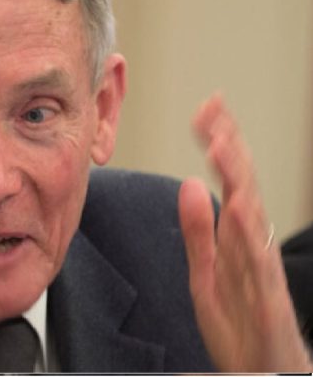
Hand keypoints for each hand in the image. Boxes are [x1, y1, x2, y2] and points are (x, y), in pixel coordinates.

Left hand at [178, 93, 311, 371]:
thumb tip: (191, 184)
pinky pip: (257, 262)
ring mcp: (262, 271)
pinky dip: (249, 233)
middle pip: (243, 185)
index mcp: (237, 238)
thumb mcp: (207, 271)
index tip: (207, 109)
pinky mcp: (267, 300)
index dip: (219, 143)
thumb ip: (198, 231)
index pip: (229, 179)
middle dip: (228, 144)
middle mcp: (253, 246)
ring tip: (220, 142)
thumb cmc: (241, 325)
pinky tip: (238, 204)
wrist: (261, 373)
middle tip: (213, 108)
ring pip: (252, 215)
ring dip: (236, 176)